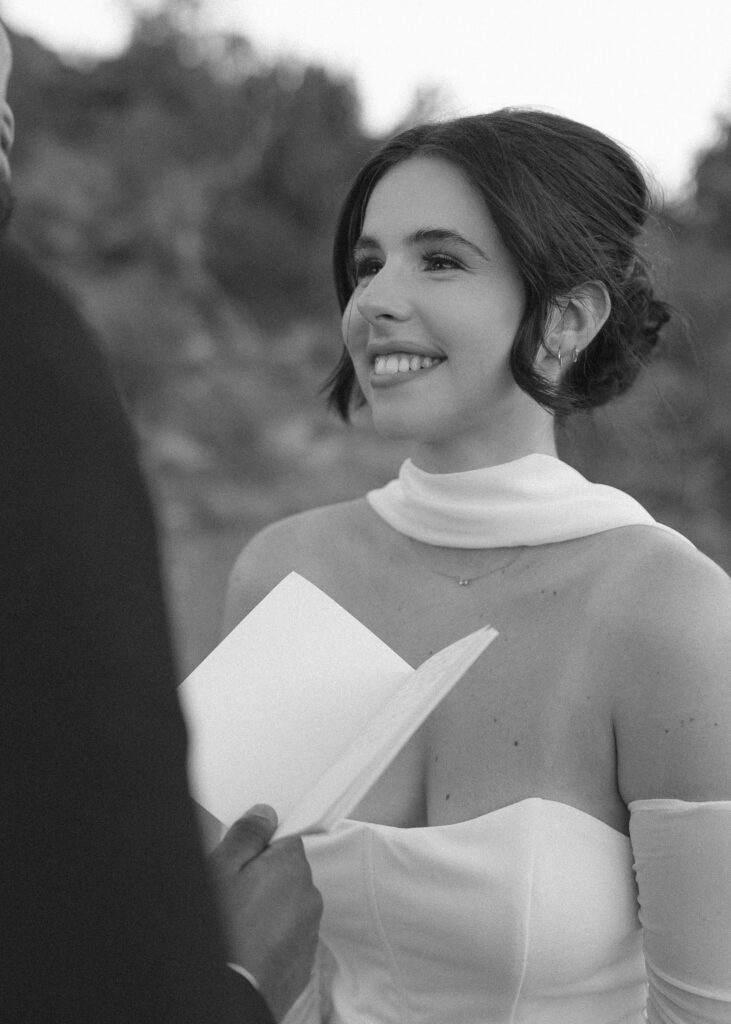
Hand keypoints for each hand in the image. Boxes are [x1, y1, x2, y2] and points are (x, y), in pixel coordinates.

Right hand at [209, 805, 322, 1021]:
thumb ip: (247, 835)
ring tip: (238, 926)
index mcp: (292, 866)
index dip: (261, 848)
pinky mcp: (304, 963)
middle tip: (233, 896)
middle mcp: (309, 896)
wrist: (229, 992)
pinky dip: (272, 939)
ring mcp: (309, 932)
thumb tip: (266, 814)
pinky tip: (248, 947)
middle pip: (288, 873)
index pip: (286, 840)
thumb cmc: (223, 930)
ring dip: (269, 910)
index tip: (241, 861)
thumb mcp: (222, 868)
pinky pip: (289, 937)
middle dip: (264, 879)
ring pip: (289, 907)